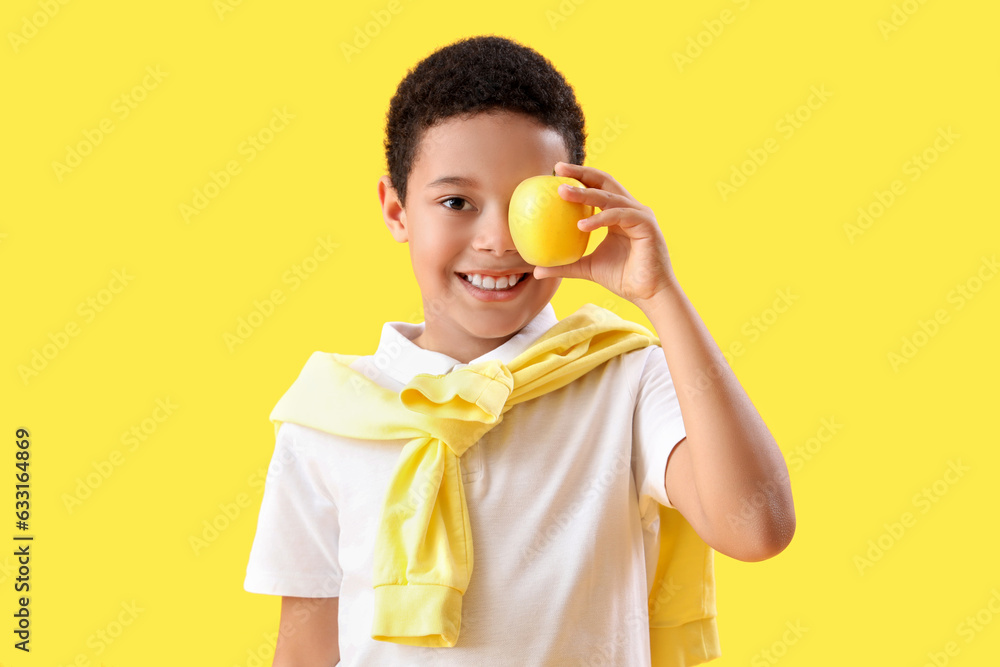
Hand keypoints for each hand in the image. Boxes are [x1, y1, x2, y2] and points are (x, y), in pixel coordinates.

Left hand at [531, 162, 677, 307]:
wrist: (648, 294)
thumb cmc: (622, 279)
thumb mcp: (586, 268)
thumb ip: (564, 266)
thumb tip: (536, 270)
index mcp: (618, 214)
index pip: (598, 188)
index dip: (579, 177)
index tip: (555, 172)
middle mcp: (630, 209)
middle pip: (605, 182)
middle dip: (581, 173)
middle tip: (558, 169)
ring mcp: (640, 215)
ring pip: (609, 197)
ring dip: (585, 193)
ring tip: (562, 192)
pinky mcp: (646, 225)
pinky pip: (619, 216)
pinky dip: (600, 219)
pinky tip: (580, 225)